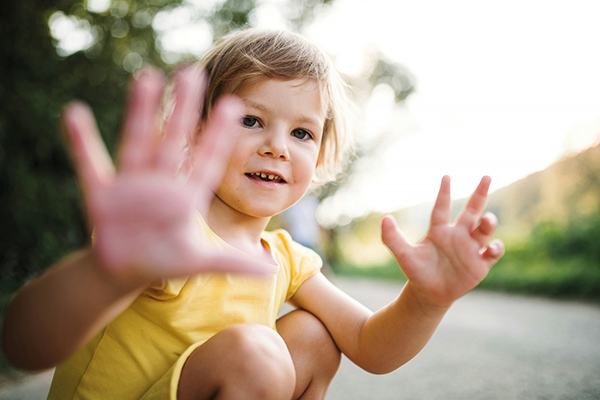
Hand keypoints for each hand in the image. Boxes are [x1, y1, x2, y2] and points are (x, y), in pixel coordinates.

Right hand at [62, 65, 273, 285]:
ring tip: (147, 77)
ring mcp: (131, 185)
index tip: (235, 106)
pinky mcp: (102, 195)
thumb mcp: (200, 264)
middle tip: (193, 73)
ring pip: (137, 141)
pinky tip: (74, 113)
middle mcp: (161, 183)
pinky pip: (90, 164)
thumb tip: (270, 272)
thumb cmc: (165, 262)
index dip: (219, 135)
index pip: (206, 160)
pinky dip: (81, 141)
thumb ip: (232, 263)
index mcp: (186, 197)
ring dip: (140, 111)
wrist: (124, 273)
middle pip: (174, 139)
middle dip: (184, 109)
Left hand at [381, 176, 503, 307]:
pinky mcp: (480, 264)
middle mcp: (457, 235)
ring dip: (488, 222)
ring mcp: (470, 249)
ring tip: (487, 219)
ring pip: (484, 230)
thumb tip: (385, 218)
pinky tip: (491, 247)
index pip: (442, 208)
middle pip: (471, 211)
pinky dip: (495, 248)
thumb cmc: (416, 272)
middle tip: (487, 177)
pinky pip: (492, 252)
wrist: (429, 294)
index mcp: (439, 231)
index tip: (446, 176)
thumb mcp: (402, 255)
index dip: (444, 193)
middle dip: (480, 194)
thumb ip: (392, 237)